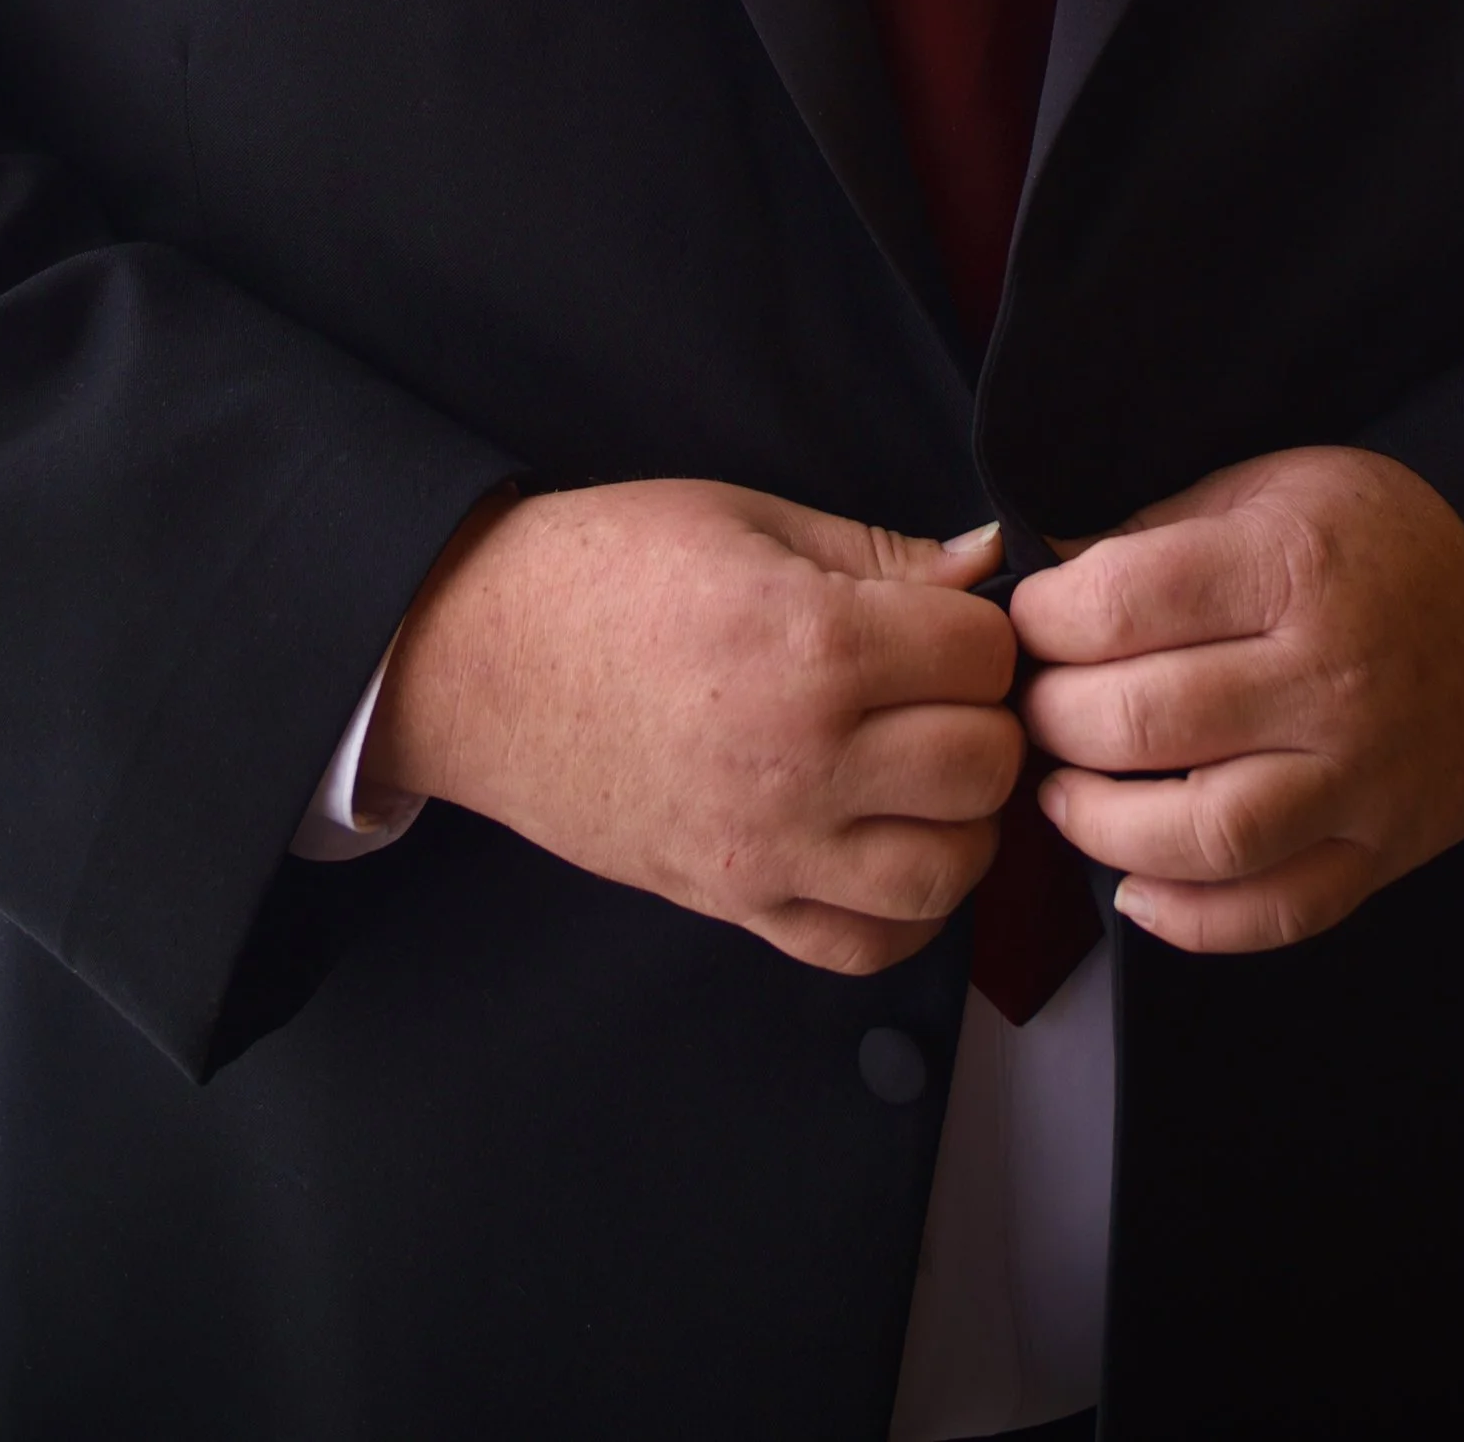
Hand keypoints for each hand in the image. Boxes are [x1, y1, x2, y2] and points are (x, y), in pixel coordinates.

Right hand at [363, 480, 1021, 974]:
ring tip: (922, 766)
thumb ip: (878, 551)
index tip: (944, 619)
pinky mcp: (733, 903)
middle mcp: (801, 760)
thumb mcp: (746, 517)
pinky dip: (903, 907)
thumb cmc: (601, 570)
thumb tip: (987, 562)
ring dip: (960, 817)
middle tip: (939, 689)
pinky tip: (887, 843)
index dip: (979, 627)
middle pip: (985, 764)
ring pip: (949, 870)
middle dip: (981, 715)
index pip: (983, 655)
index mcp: (811, 644)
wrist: (476, 656)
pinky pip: (867, 945)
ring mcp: (766, 848)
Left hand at [1011, 445, 1463, 953]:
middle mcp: (1328, 678)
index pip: (1122, 605)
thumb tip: (1042, 573)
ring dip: (1102, 826)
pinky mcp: (1385, 850)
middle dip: (1055, 719)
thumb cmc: (1381, 536)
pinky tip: (1136, 888)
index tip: (1030, 623)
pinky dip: (1192, 920)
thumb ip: (1155, 530)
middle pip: (1144, 723)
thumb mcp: (1270, 486)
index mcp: (1292, 567)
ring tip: (1065, 793)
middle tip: (1035, 706)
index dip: (1045, 620)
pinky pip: (1278, 913)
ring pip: (1205, 834)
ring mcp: (1361, 776)